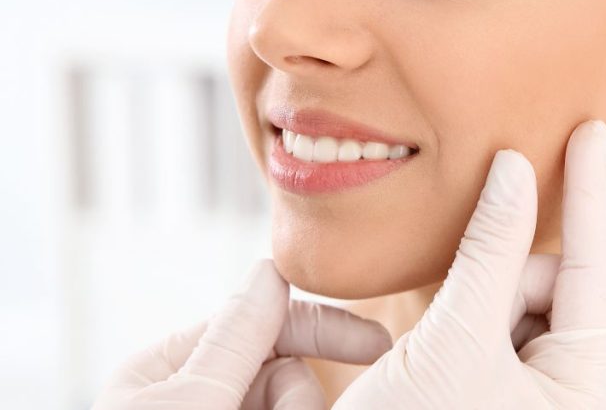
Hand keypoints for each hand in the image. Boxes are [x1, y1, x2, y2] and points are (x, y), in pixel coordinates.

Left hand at [93, 259, 393, 409]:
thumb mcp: (194, 404)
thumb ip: (238, 338)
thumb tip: (272, 271)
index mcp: (166, 371)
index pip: (255, 325)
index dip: (320, 327)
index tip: (377, 343)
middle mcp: (195, 399)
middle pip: (282, 373)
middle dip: (298, 400)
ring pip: (295, 406)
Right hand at [336, 119, 605, 408]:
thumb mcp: (456, 342)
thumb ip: (489, 251)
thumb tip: (513, 170)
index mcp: (581, 388)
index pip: (593, 267)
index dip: (590, 192)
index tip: (591, 129)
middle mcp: (563, 389)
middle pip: (545, 285)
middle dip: (499, 274)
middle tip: (452, 309)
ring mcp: (527, 391)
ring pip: (509, 302)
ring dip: (471, 299)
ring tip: (431, 347)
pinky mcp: (492, 391)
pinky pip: (487, 326)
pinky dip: (461, 316)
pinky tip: (427, 347)